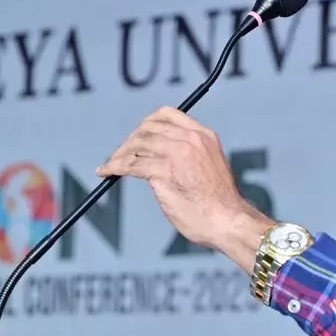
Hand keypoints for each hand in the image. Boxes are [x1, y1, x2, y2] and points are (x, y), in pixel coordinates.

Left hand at [97, 107, 273, 267]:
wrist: (229, 220)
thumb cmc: (220, 202)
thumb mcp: (210, 165)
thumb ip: (190, 155)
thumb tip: (161, 156)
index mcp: (203, 135)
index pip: (167, 114)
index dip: (146, 124)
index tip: (137, 136)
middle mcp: (190, 139)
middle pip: (147, 128)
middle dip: (130, 141)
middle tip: (120, 155)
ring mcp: (177, 154)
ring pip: (137, 144)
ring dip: (119, 155)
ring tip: (111, 165)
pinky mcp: (164, 172)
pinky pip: (131, 164)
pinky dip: (114, 166)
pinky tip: (107, 171)